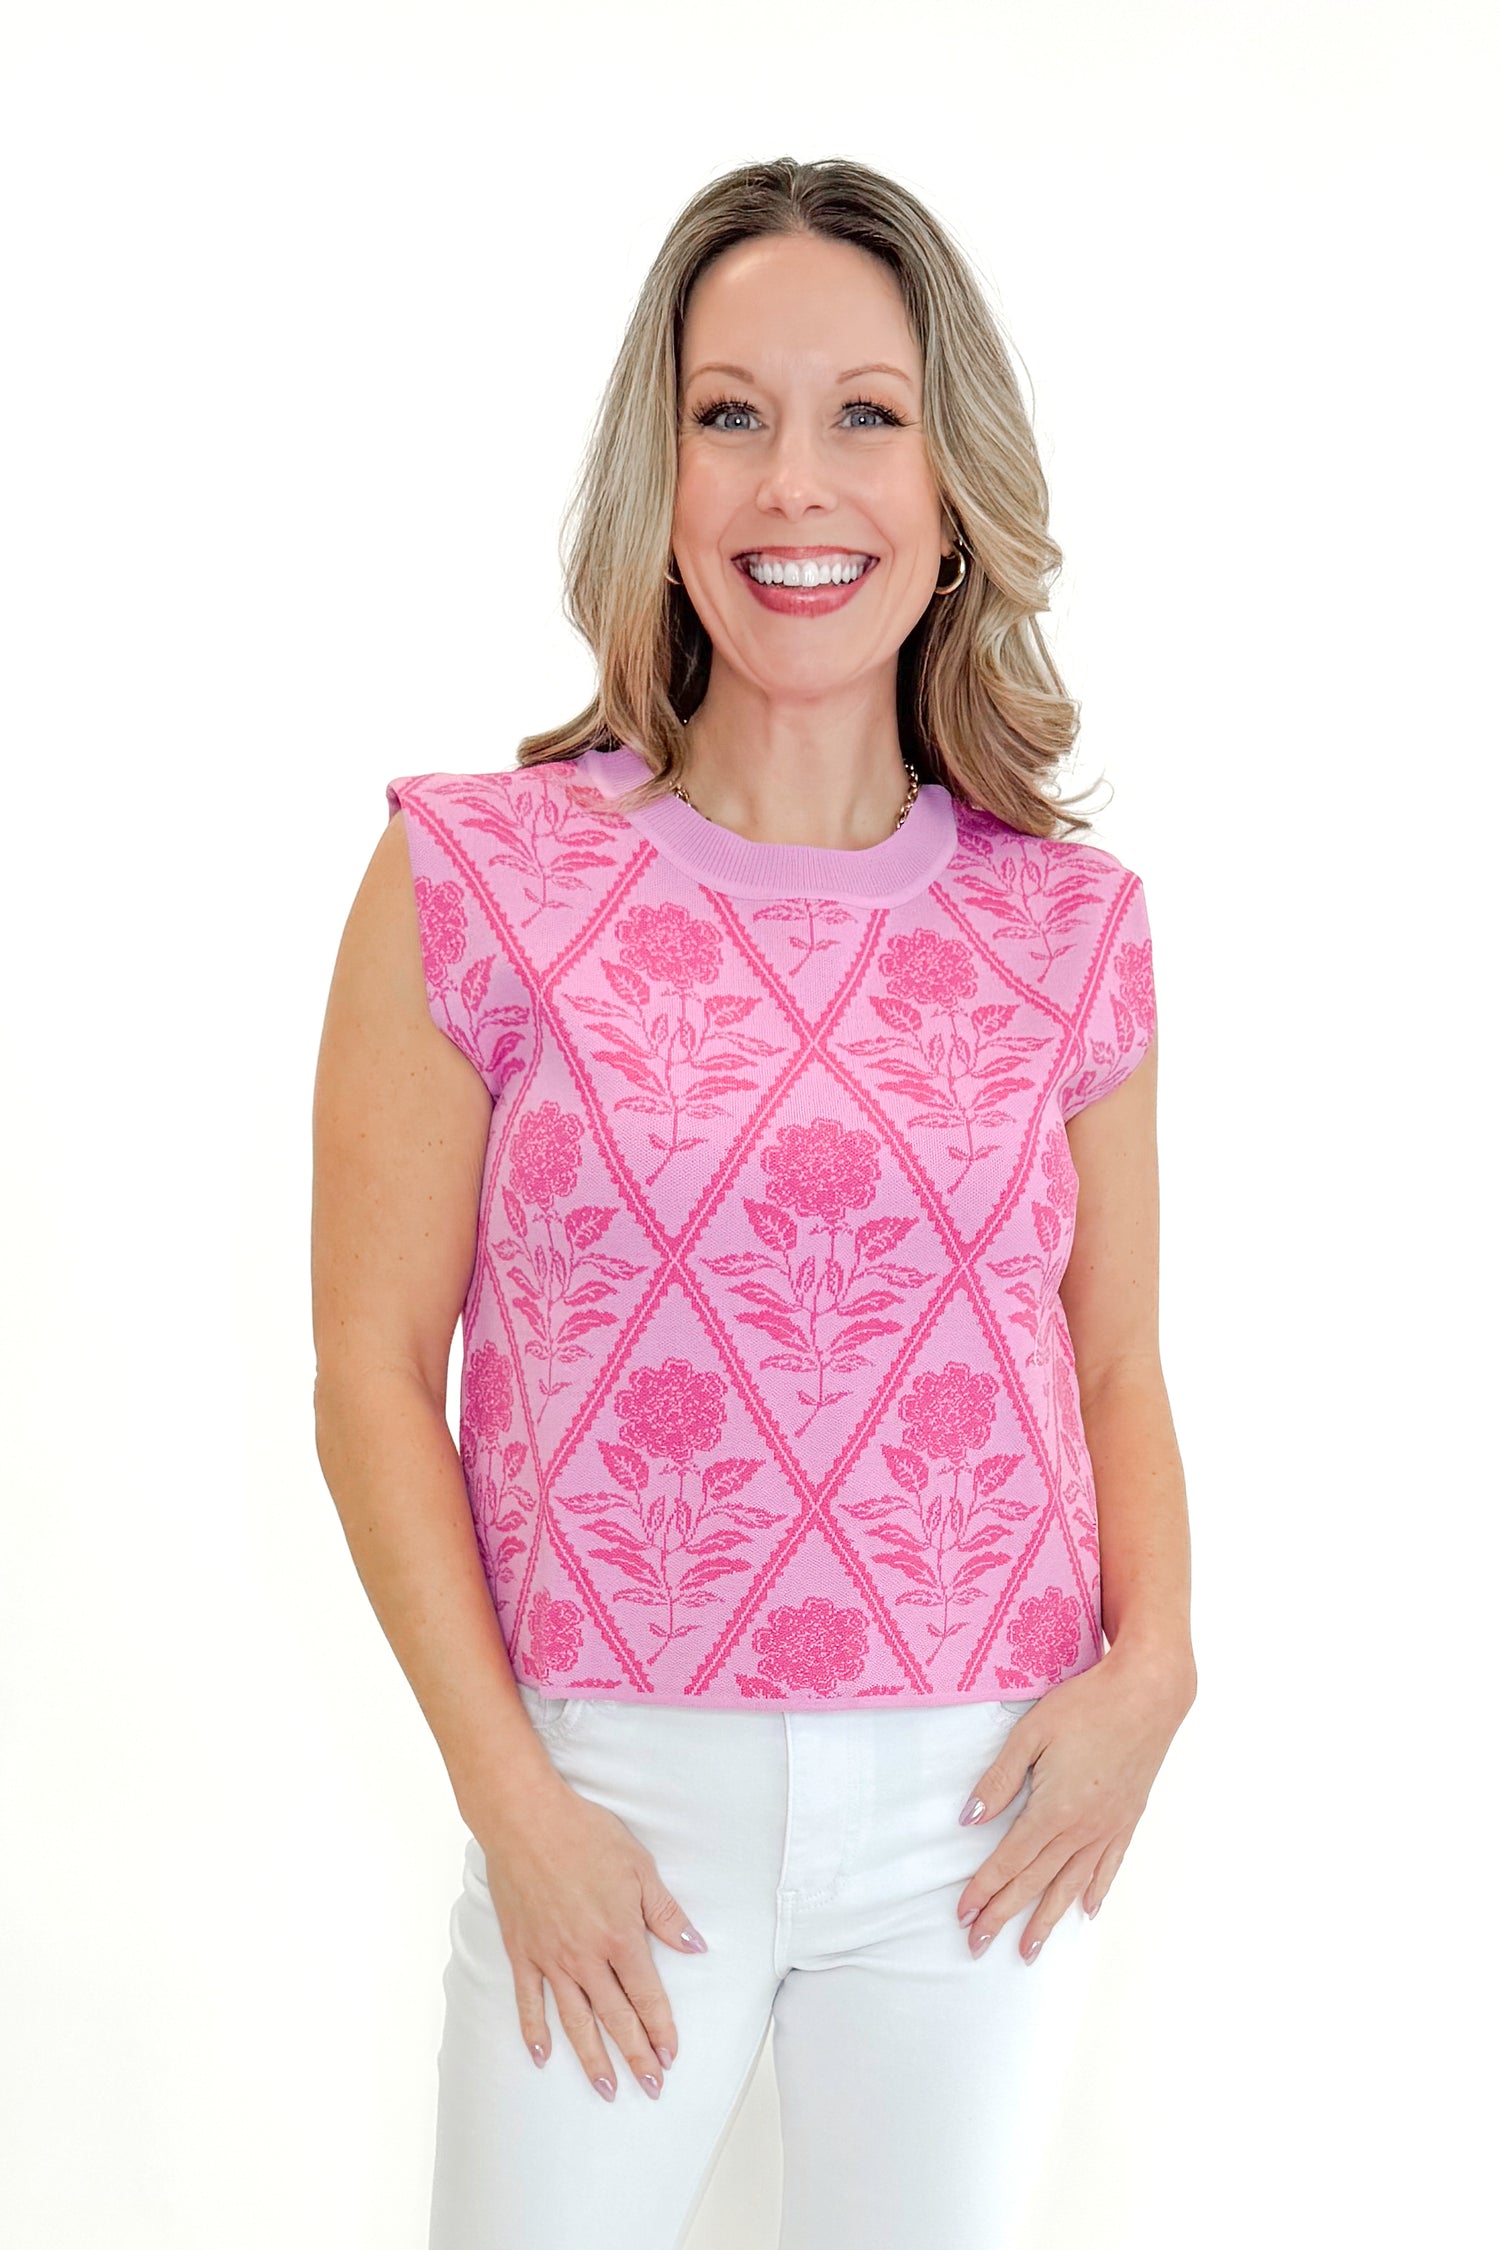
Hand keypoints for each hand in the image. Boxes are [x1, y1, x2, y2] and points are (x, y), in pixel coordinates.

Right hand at [476, 1769, 709, 2101]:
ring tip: (607, 2089)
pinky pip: (529, 2001)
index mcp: (619, 1935)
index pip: (646, 1995)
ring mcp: (551, 1958)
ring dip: (593, 2058)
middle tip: (651, 2088)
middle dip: (636, 2056)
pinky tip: (542, 2056)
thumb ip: (666, 1914)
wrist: (526, 1819)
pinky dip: (534, 2031)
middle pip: (616, 2017)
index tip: (671, 2056)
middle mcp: (585, 1956)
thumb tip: (696, 1947)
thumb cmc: (585, 1835)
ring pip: (575, 2020)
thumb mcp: (639, 1867)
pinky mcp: (522, 1952)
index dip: (661, 2028)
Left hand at [955, 1645, 1194, 1961]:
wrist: (1149, 1695)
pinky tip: (1085, 1912)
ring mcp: (1108, 1828)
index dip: (983, 1889)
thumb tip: (969, 1818)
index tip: (962, 1914)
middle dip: (1003, 1915)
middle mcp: (1081, 1829)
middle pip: (1035, 1882)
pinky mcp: (1128, 1820)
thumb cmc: (1086, 1706)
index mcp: (1053, 1810)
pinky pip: (1108, 1867)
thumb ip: (999, 1779)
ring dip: (1046, 1919)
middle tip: (978, 1945)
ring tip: (1028, 1950)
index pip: (1009, 1861)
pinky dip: (1095, 1892)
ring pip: (1071, 1885)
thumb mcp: (1031, 1733)